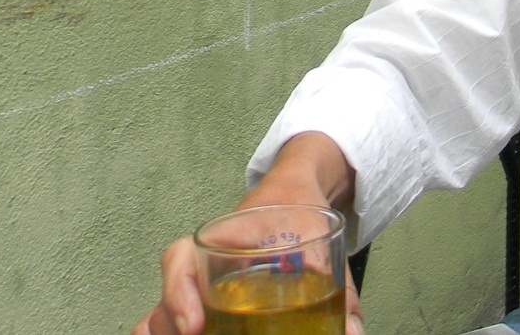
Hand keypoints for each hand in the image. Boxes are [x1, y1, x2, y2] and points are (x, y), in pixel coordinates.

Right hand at [133, 133, 364, 334]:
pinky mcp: (211, 306)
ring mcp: (202, 289)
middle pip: (168, 301)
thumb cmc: (298, 213)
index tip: (195, 326)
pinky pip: (182, 320)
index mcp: (222, 241)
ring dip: (170, 330)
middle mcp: (202, 266)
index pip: (181, 260)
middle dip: (173, 326)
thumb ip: (340, 290)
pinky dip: (177, 332)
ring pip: (166, 314)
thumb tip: (352, 332)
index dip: (179, 293)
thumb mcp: (321, 241)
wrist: (294, 198)